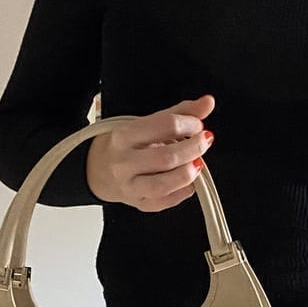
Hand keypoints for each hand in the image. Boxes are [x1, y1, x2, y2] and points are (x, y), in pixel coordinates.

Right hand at [86, 94, 215, 211]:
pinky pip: (167, 201)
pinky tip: (190, 181)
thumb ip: (179, 113)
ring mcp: (130, 186)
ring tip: (198, 162)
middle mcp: (123, 163)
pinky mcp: (140, 204)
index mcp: (124, 136)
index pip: (165, 125)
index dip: (190, 124)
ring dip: (189, 172)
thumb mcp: (147, 123)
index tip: (198, 125)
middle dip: (194, 148)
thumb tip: (208, 102)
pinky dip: (185, 191)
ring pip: (165, 184)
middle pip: (167, 157)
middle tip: (204, 141)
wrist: (99, 169)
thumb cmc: (126, 144)